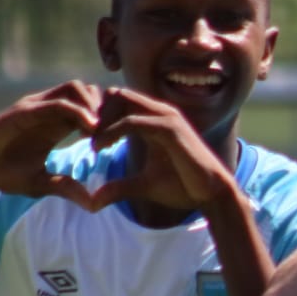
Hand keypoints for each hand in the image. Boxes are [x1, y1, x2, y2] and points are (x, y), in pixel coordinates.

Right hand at [0, 81, 108, 210]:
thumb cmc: (2, 174)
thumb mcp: (41, 184)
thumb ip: (67, 188)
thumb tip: (94, 204)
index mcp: (56, 124)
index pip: (91, 106)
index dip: (109, 118)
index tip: (118, 139)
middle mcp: (48, 110)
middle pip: (89, 90)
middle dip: (107, 107)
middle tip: (115, 132)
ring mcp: (36, 107)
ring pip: (77, 88)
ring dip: (95, 106)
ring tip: (102, 132)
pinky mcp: (24, 111)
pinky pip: (58, 103)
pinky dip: (78, 112)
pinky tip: (90, 130)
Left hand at [89, 88, 234, 213]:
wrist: (212, 194)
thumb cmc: (183, 187)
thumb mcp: (142, 186)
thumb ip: (119, 187)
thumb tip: (93, 201)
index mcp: (154, 120)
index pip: (120, 101)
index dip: (100, 116)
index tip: (87, 139)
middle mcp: (160, 112)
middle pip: (117, 95)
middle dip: (97, 113)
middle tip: (84, 137)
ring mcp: (166, 117)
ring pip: (121, 101)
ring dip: (101, 120)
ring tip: (92, 144)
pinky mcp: (169, 128)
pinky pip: (131, 121)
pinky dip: (111, 131)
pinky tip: (100, 147)